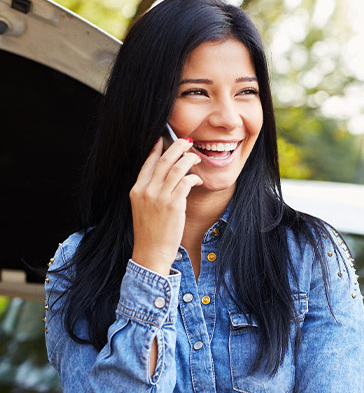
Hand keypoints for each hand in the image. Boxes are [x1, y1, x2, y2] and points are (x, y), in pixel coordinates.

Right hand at [130, 137, 202, 274]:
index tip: (164, 139)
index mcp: (136, 189)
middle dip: (177, 147)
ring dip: (188, 159)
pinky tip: (197, 179)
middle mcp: (146, 190)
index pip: (148, 162)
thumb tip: (166, 176)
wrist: (150, 253)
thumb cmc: (150, 232)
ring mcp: (159, 197)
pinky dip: (194, 178)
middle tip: (187, 141)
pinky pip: (186, 182)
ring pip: (177, 168)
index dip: (157, 148)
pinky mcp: (173, 205)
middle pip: (164, 160)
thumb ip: (150, 191)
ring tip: (195, 157)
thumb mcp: (142, 208)